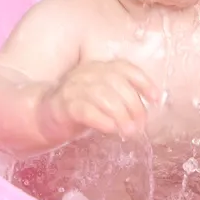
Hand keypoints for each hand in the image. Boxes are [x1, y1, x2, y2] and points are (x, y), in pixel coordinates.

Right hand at [44, 60, 159, 138]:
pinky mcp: (64, 105)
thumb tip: (143, 115)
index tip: (155, 98)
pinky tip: (111, 129)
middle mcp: (88, 73)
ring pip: (104, 96)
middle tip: (140, 126)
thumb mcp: (102, 97)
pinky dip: (102, 119)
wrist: (43, 115)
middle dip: (134, 105)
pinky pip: (86, 110)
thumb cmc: (80, 106)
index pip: (125, 68)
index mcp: (100, 67)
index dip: (143, 81)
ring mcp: (74, 87)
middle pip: (117, 84)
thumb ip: (120, 98)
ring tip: (129, 132)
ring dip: (121, 115)